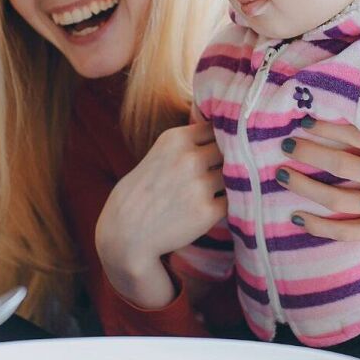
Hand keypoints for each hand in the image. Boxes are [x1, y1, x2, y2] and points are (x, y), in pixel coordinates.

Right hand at [97, 122, 226, 308]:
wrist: (126, 232)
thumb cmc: (144, 192)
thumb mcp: (159, 154)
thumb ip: (189, 145)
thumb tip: (227, 136)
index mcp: (176, 138)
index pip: (216, 127)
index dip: (220, 138)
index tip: (218, 147)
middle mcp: (189, 158)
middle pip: (229, 149)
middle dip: (227, 159)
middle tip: (218, 171)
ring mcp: (200, 185)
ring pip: (233, 174)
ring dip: (229, 182)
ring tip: (211, 191)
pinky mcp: (208, 211)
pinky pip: (232, 200)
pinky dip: (226, 203)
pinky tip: (210, 207)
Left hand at [275, 116, 359, 247]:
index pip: (357, 136)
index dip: (328, 127)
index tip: (304, 121)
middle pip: (340, 164)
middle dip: (309, 152)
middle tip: (285, 144)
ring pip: (335, 197)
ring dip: (304, 185)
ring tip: (281, 174)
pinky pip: (343, 232)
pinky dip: (317, 226)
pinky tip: (296, 216)